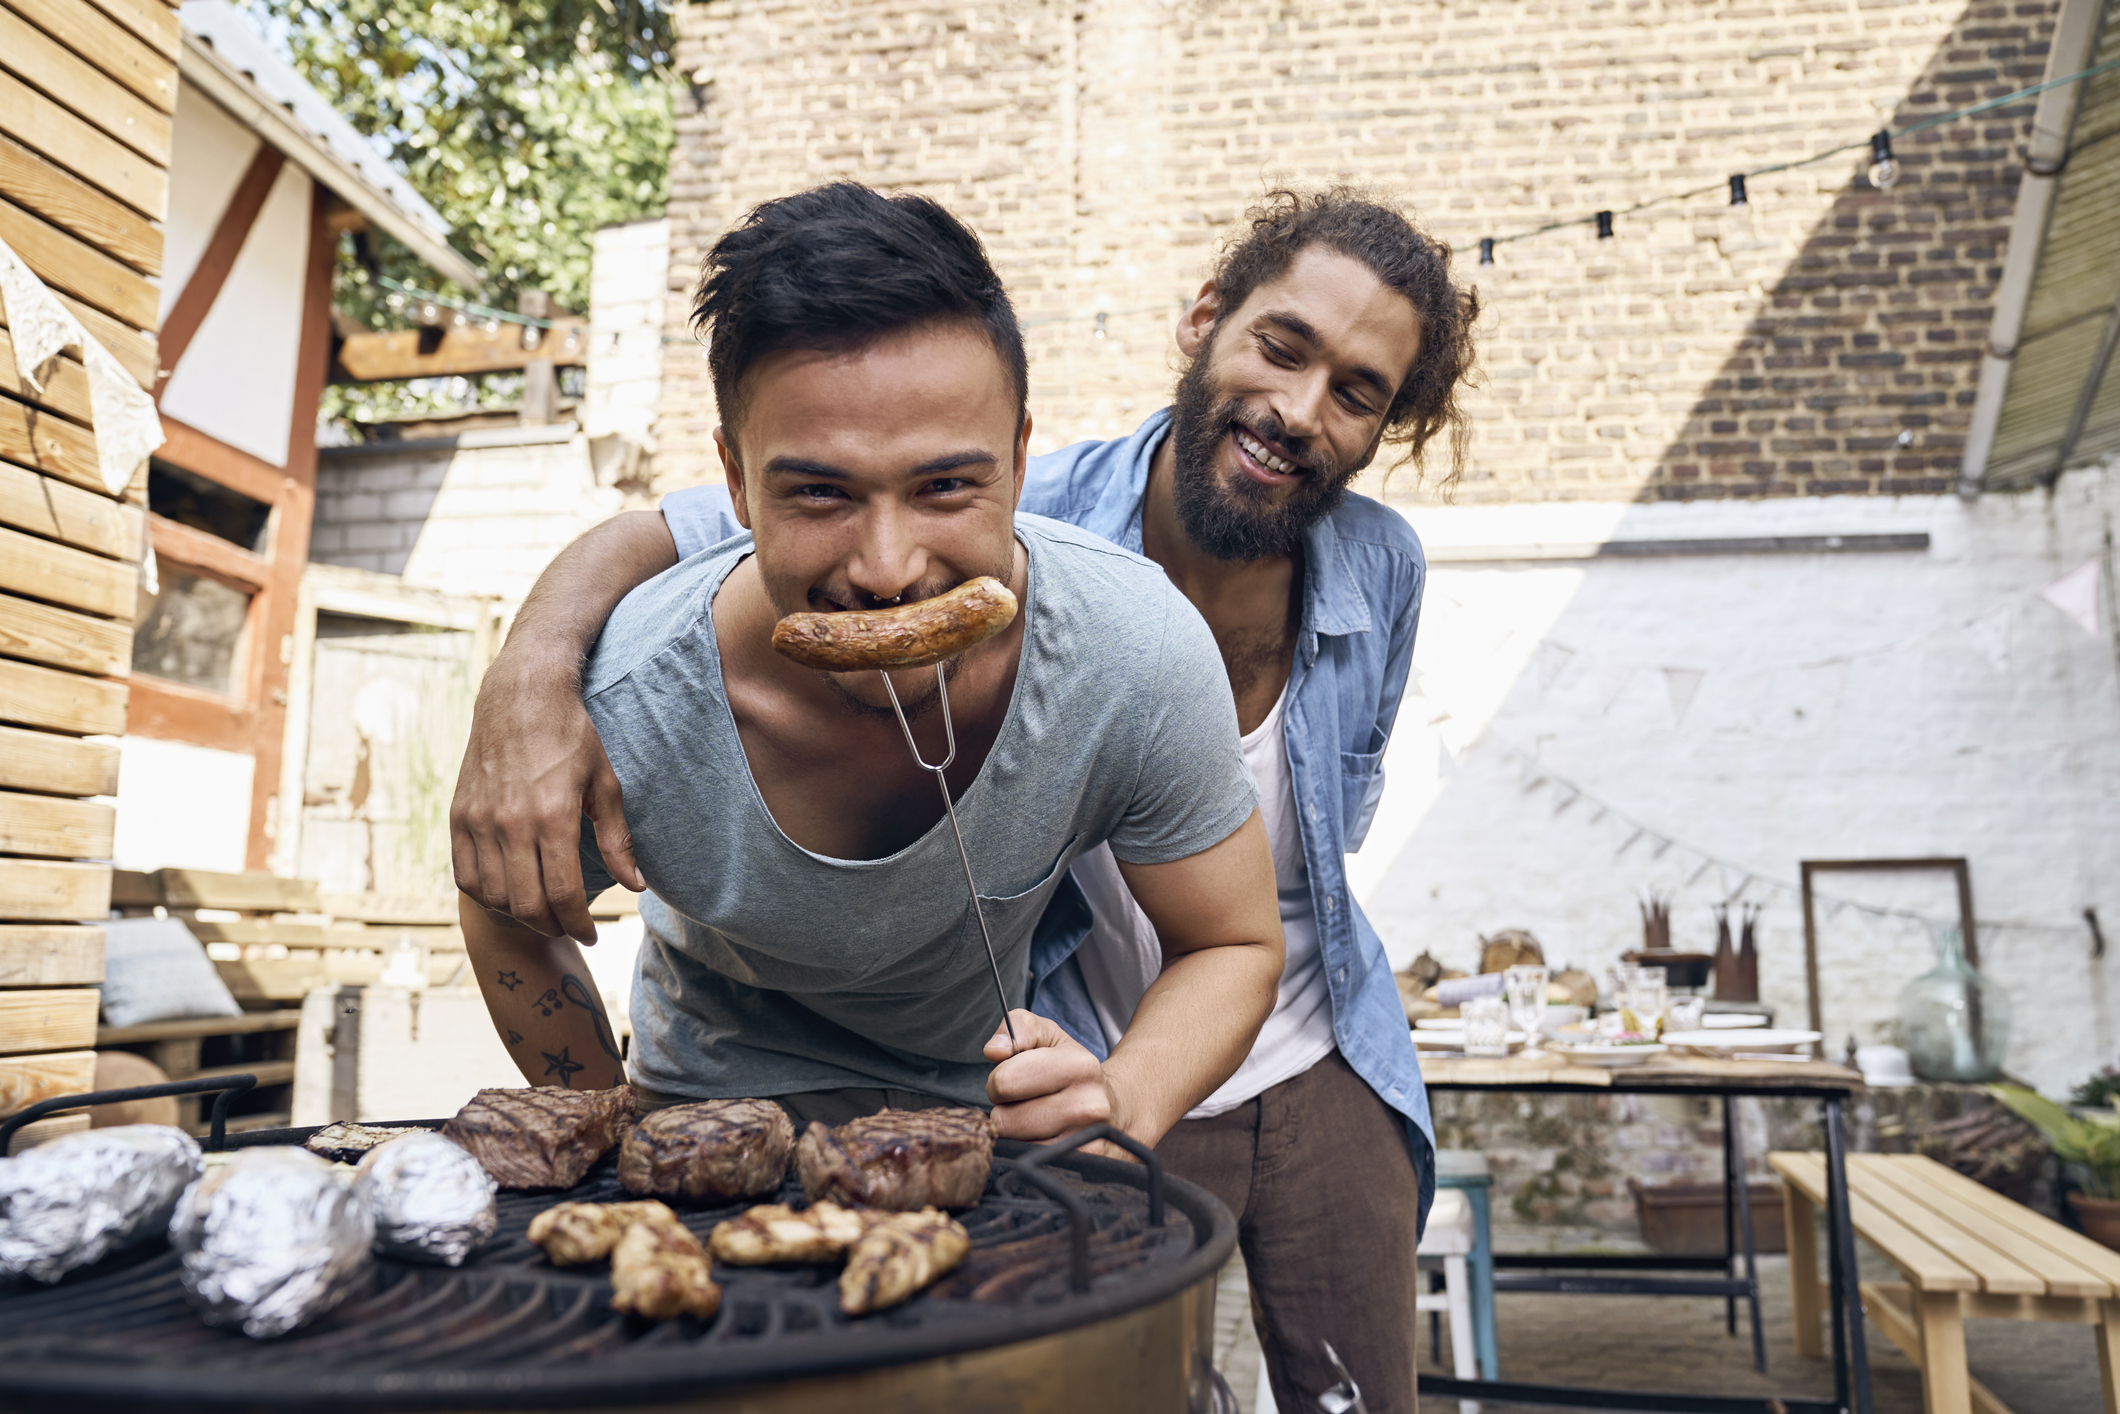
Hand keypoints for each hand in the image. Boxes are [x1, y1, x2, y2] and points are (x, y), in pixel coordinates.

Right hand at [449, 650, 642, 943]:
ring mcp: (480, 820)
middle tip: (570, 926)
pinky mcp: (459, 815)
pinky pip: (465, 875)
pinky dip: (486, 895)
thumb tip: (636, 886)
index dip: (579, 923)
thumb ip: (617, 839)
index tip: (591, 932)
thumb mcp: (605, 784)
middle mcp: (511, 822)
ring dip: (520, 914)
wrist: (520, 697)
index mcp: (553, 816)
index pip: (563, 894)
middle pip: (528, 904)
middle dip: (553, 926)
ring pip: (495, 895)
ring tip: (543, 911)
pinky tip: (509, 893)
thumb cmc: (571, 738)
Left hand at [982, 1010, 1132, 1155]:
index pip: (1004, 1081)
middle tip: (1028, 1104)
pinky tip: (1046, 1139)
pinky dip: (1030, 1154)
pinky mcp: (1082, 1169)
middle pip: (1004, 1120)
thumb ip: (1017, 1028)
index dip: (1000, 1082)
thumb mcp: (1049, 1037)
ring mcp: (1086, 1143)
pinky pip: (1030, 1165)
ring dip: (1018, 1135)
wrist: (1119, 1108)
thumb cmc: (1072, 1070)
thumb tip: (994, 1050)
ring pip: (1014, 1146)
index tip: (1017, 1082)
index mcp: (1078, 1066)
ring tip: (1038, 1121)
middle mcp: (1088, 1107)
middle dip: (1006, 1111)